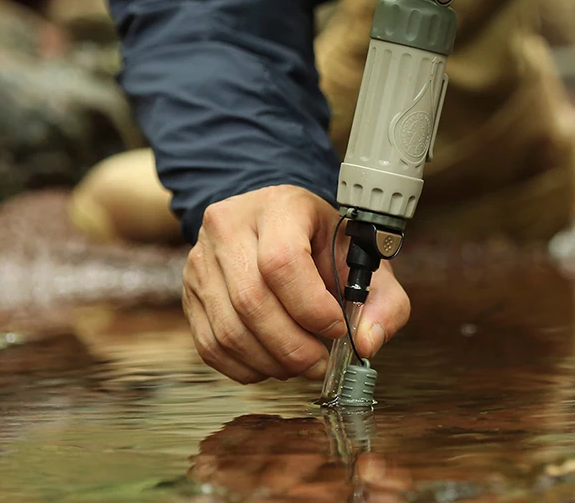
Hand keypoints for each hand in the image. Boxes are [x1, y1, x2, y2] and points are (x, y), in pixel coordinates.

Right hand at [182, 185, 410, 383]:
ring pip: (229, 330)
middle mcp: (229, 226)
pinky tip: (272, 361)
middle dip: (293, 346)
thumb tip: (367, 343)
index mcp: (279, 206)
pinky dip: (246, 367)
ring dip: (271, 362)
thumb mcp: (361, 256)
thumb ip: (384, 299)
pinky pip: (211, 345)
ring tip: (301, 364)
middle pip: (252, 301)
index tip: (336, 329)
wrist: (275, 223)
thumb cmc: (320, 241)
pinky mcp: (189, 291)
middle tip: (321, 363)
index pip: (282, 261)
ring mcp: (202, 259)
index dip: (311, 307)